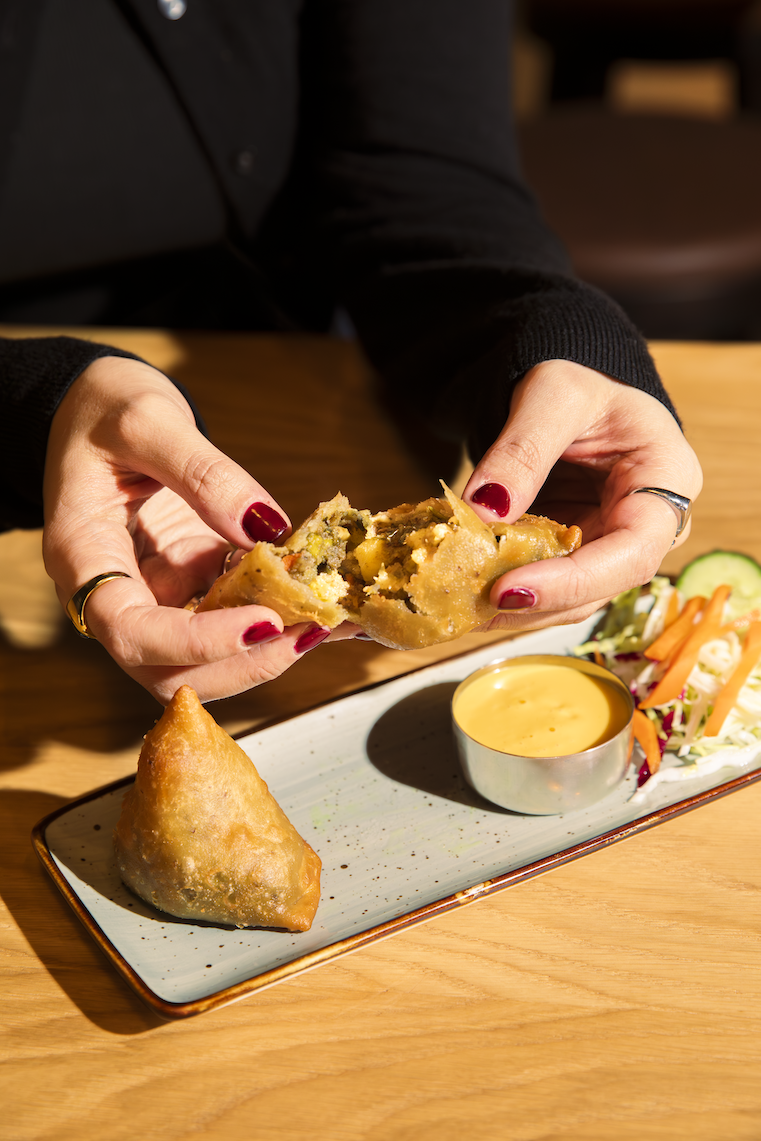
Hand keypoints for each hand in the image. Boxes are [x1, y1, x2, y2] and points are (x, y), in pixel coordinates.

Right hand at [43, 356, 352, 703]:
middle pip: (169, 671)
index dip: (197, 644)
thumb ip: (201, 471)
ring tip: (331, 617)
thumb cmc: (102, 409)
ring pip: (207, 660)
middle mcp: (118, 594)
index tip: (261, 623)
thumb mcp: (147, 420)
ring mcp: (157, 595)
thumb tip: (264, 527)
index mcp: (85, 558)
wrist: (96, 408)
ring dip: (269, 650)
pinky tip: (329, 603)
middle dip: (244, 663)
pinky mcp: (192, 586)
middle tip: (310, 629)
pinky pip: (234, 617)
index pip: (132, 633)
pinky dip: (282, 618)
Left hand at [462, 359, 702, 632]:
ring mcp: (615, 550)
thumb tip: (485, 510)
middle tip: (470, 603)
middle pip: (600, 588)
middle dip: (535, 603)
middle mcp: (651, 529)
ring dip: (516, 610)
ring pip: (571, 601)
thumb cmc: (582, 388)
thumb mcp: (552, 396)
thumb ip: (522, 450)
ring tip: (460, 605)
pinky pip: (547, 588)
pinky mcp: (579, 560)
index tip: (511, 589)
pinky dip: (507, 595)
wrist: (574, 400)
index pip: (632, 552)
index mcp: (667, 481)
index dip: (574, 581)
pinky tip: (467, 595)